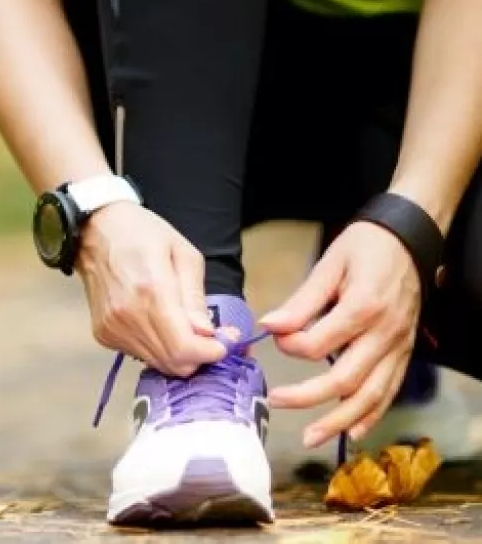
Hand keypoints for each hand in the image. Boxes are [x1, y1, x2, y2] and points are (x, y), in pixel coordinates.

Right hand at [78, 202, 226, 376]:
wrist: (94, 231)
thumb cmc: (140, 234)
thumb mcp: (183, 253)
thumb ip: (195, 297)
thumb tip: (206, 333)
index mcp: (152, 290)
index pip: (184, 347)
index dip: (210, 353)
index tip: (223, 343)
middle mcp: (128, 315)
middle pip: (173, 362)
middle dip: (199, 356)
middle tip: (209, 337)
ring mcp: (112, 327)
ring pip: (157, 363)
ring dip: (178, 353)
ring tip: (182, 327)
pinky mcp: (103, 333)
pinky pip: (139, 354)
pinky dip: (156, 347)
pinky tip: (157, 324)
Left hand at [259, 221, 420, 447]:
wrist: (409, 240)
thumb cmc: (365, 248)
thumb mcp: (329, 264)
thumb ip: (302, 301)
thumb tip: (269, 325)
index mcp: (363, 307)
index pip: (320, 343)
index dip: (290, 346)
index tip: (272, 337)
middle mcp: (385, 334)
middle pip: (346, 378)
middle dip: (309, 396)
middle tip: (276, 401)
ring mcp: (398, 347)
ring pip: (371, 395)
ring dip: (340, 421)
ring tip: (311, 437)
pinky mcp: (404, 354)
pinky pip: (390, 392)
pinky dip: (372, 415)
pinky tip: (354, 433)